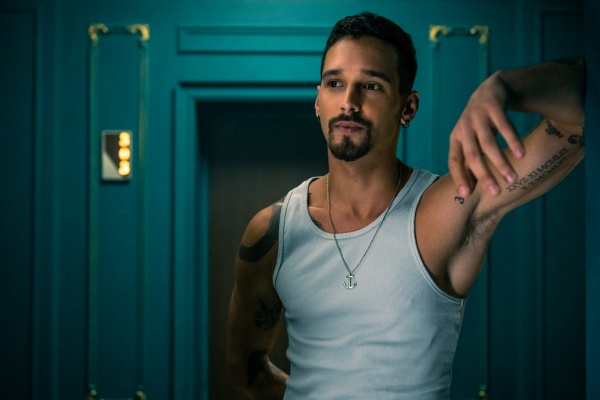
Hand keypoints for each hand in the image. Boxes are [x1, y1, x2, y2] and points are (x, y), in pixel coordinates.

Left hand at [448, 73, 524, 196]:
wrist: (492, 89)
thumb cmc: (480, 124)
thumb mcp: (471, 139)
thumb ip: (469, 160)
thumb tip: (468, 191)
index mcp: (456, 138)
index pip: (454, 161)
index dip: (459, 177)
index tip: (466, 195)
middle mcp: (463, 127)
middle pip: (472, 155)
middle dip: (484, 175)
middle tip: (496, 192)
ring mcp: (477, 116)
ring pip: (488, 143)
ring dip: (500, 162)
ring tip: (512, 178)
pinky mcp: (493, 106)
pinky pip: (504, 126)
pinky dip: (512, 140)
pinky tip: (521, 154)